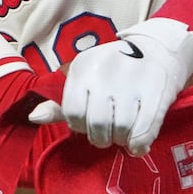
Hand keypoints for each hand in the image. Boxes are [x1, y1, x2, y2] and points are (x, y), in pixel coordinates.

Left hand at [60, 18, 192, 156]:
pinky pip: (143, 133)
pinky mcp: (156, 93)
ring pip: (120, 131)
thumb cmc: (115, 69)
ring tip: (125, 132)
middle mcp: (105, 72)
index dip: (80, 125)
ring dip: (122, 140)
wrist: (158, 49)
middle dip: (101, 137)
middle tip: (109, 132)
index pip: (72, 113)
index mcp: (83, 66)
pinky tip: (138, 142)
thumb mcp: (85, 78)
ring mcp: (132, 81)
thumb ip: (60, 104)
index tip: (90, 122)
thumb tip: (33, 118)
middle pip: (96, 125)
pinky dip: (139, 144)